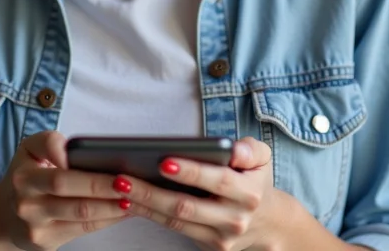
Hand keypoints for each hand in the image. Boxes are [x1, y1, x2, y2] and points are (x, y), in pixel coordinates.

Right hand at [0, 131, 129, 249]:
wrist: (3, 217)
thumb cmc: (26, 174)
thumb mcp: (29, 149)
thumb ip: (49, 142)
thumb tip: (68, 153)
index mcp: (24, 177)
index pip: (58, 175)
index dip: (83, 174)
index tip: (109, 167)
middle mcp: (27, 204)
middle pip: (74, 197)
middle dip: (106, 189)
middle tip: (130, 182)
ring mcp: (37, 226)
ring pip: (82, 215)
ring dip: (112, 207)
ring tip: (134, 196)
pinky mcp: (47, 242)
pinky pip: (83, 229)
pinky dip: (106, 219)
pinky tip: (122, 210)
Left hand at [114, 137, 282, 250]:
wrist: (268, 223)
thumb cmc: (254, 179)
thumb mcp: (262, 157)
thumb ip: (250, 149)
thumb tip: (234, 148)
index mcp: (248, 193)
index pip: (217, 180)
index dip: (191, 172)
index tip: (163, 160)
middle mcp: (234, 218)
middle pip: (187, 206)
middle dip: (152, 192)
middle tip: (123, 177)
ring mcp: (220, 237)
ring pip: (175, 221)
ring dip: (144, 205)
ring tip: (120, 187)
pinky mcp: (208, 246)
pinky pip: (175, 229)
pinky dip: (150, 215)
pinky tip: (130, 202)